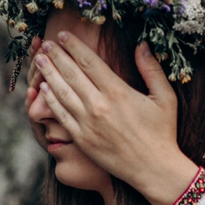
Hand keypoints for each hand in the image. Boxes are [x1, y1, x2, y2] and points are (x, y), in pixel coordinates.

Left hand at [31, 34, 198, 204]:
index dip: (73, 46)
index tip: (62, 35)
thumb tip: (142, 44)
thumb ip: (152, 69)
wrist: (154, 169)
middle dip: (55, 56)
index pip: (89, 61)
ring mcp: (87, 123)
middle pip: (71, 74)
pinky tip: (42, 89)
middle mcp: (99, 106)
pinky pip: (60, 116)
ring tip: (39, 60)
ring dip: (48, 74)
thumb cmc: (162, 133)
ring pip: (61, 92)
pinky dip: (50, 100)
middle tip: (44, 44)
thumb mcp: (165, 98)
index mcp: (118, 92)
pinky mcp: (82, 139)